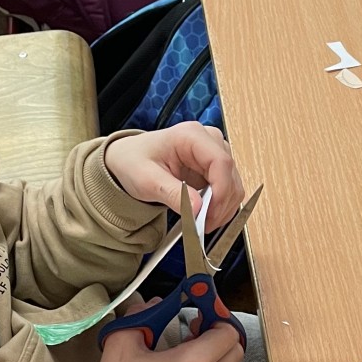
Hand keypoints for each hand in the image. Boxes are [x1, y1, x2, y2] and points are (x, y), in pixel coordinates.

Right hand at [92, 317, 243, 361]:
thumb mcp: (120, 345)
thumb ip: (141, 316)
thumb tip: (156, 304)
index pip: (228, 333)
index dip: (217, 319)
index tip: (201, 316)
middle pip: (236, 352)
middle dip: (221, 338)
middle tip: (198, 334)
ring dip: (219, 361)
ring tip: (193, 357)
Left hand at [104, 123, 242, 233]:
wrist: (128, 159)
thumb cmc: (134, 161)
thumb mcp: (147, 180)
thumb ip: (172, 194)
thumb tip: (198, 209)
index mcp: (191, 136)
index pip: (221, 161)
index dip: (222, 190)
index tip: (210, 214)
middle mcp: (208, 140)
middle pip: (230, 174)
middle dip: (221, 204)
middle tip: (203, 225)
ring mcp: (213, 153)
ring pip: (233, 184)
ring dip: (222, 208)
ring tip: (201, 222)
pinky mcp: (214, 167)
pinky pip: (227, 189)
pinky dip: (220, 206)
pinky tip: (204, 214)